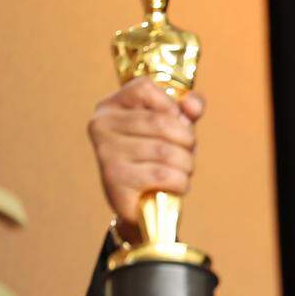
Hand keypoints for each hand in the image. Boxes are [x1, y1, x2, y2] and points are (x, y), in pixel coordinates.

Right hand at [87, 75, 204, 244]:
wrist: (144, 207)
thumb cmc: (158, 161)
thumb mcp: (175, 129)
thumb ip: (186, 110)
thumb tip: (193, 105)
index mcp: (110, 107)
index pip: (144, 88)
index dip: (171, 106)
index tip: (176, 125)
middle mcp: (101, 126)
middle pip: (160, 122)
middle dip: (186, 140)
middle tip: (187, 154)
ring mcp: (105, 154)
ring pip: (165, 151)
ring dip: (186, 164)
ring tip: (182, 171)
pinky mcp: (115, 182)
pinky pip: (163, 175)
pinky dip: (180, 182)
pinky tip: (176, 186)